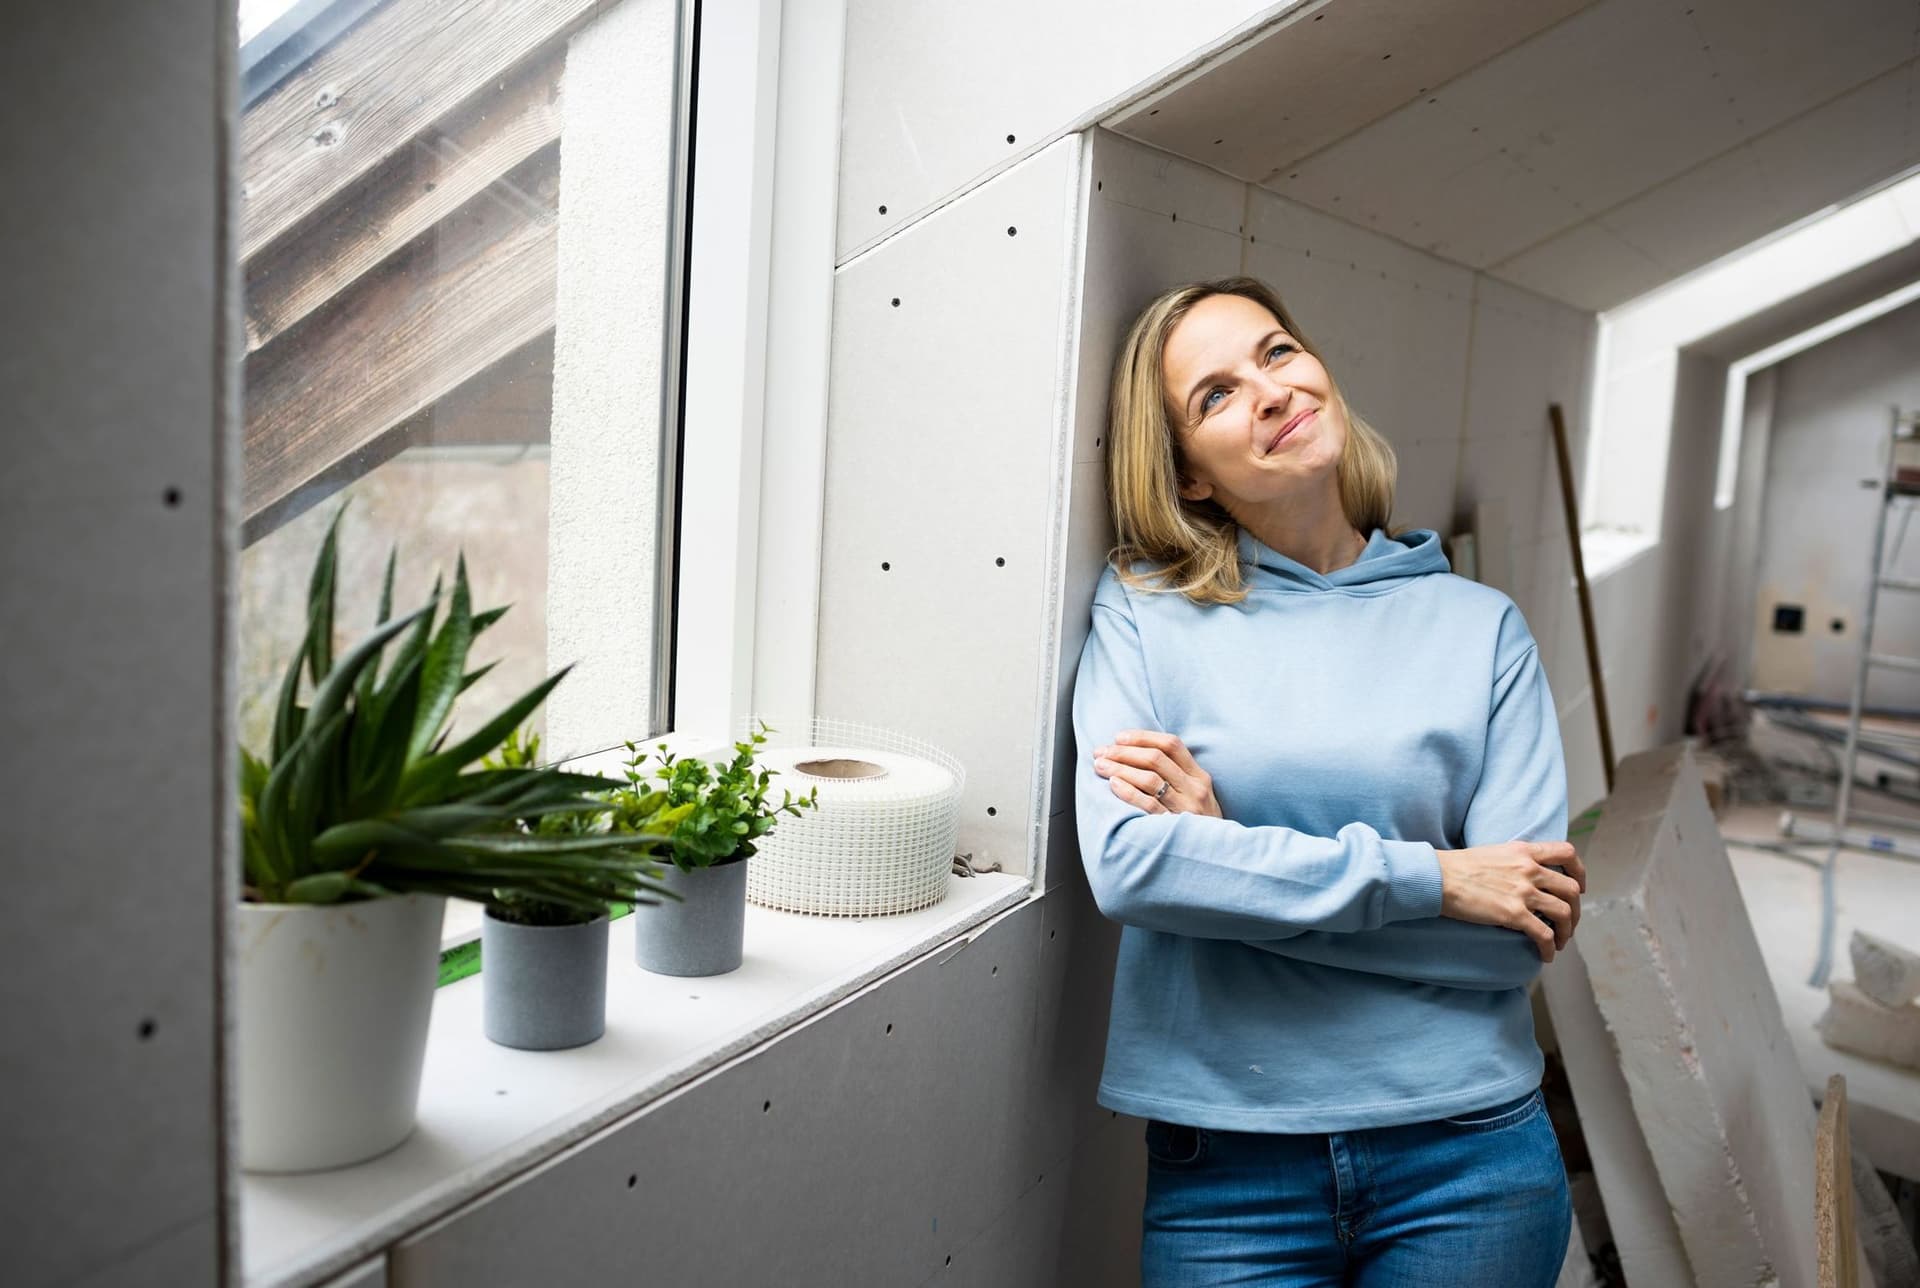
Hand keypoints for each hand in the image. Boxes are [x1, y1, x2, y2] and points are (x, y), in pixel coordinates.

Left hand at [1091, 730, 1222, 818]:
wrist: (1215, 854)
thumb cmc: (1199, 821)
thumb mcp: (1197, 793)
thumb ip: (1177, 774)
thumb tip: (1136, 752)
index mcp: (1199, 776)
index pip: (1171, 744)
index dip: (1142, 737)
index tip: (1119, 737)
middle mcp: (1194, 789)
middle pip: (1155, 759)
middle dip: (1124, 752)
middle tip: (1101, 751)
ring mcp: (1185, 808)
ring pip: (1149, 779)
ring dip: (1120, 769)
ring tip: (1101, 766)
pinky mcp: (1173, 826)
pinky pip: (1148, 805)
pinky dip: (1129, 792)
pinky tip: (1113, 784)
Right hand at [1434, 841, 1585, 960]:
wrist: (1437, 878)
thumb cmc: (1457, 867)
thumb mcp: (1493, 853)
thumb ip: (1515, 861)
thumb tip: (1525, 876)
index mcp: (1524, 851)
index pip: (1567, 853)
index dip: (1579, 872)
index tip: (1579, 886)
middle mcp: (1529, 869)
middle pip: (1571, 889)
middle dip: (1576, 910)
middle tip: (1569, 923)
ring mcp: (1523, 891)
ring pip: (1564, 913)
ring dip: (1567, 931)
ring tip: (1560, 942)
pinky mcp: (1514, 913)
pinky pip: (1544, 934)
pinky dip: (1550, 947)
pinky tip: (1546, 955)